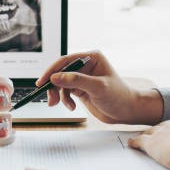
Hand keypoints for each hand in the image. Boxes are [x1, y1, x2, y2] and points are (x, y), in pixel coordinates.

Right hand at [36, 50, 162, 124]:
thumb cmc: (119, 96)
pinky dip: (64, 100)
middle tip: (50, 98)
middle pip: (60, 72)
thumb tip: (55, 77)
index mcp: (91, 58)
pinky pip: (65, 92)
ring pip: (61, 84)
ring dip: (58, 95)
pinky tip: (71, 107)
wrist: (127, 112)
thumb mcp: (97, 87)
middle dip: (54, 86)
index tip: (43, 82)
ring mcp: (82, 78)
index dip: (52, 71)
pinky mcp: (80, 89)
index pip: (66, 61)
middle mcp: (85, 66)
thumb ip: (76, 80)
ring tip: (58, 104)